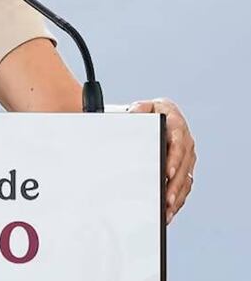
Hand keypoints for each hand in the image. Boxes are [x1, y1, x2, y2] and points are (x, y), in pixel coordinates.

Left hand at [130, 98, 195, 223]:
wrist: (156, 116)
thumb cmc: (147, 113)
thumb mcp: (142, 108)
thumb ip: (138, 109)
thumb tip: (133, 113)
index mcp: (176, 124)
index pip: (177, 143)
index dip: (174, 159)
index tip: (167, 172)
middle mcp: (185, 141)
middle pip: (183, 167)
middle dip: (175, 185)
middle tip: (166, 199)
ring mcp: (187, 156)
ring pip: (185, 180)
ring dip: (177, 196)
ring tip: (167, 210)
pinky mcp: (185, 168)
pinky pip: (184, 187)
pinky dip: (178, 200)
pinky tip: (168, 212)